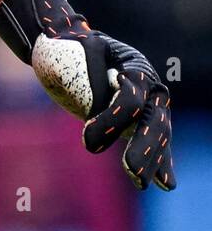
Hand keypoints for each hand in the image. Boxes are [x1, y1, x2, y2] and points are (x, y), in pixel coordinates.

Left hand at [0, 0, 174, 190]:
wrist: (66, 48)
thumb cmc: (70, 47)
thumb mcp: (78, 51)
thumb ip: (93, 76)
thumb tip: (99, 108)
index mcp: (135, 66)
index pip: (131, 99)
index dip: (112, 121)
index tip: (87, 141)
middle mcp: (149, 86)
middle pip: (153, 119)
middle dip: (145, 147)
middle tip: (132, 172)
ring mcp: (148, 103)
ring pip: (157, 133)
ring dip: (153, 160)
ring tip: (142, 183)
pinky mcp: (139, 120)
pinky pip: (152, 141)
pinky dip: (159, 161)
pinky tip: (165, 182)